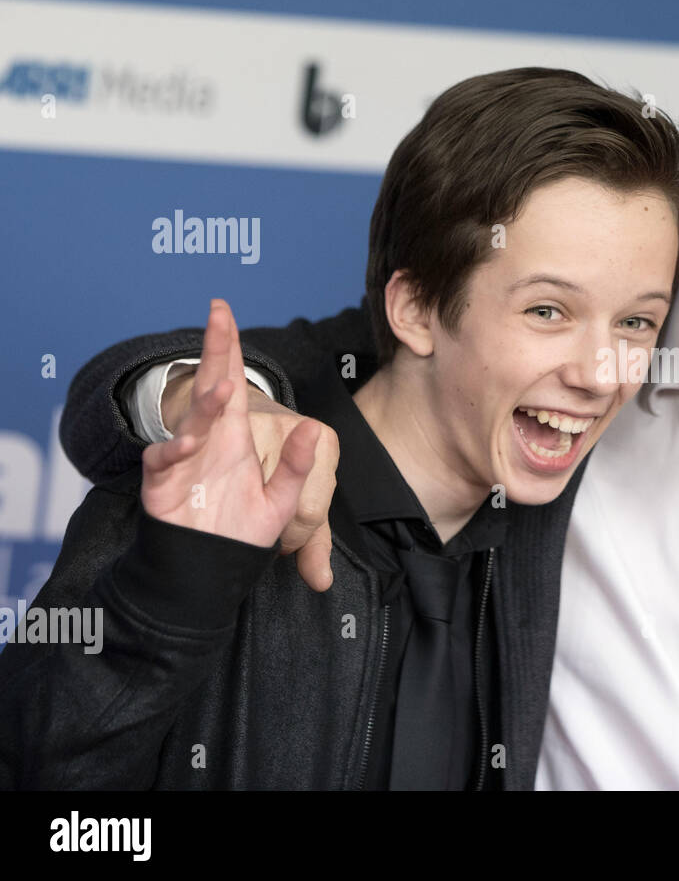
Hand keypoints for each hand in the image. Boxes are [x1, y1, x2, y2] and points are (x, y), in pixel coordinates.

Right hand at [141, 299, 321, 564]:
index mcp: (235, 437)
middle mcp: (208, 440)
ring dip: (206, 404)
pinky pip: (164, 460)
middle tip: (218, 315)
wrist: (208, 569)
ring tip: (224, 387)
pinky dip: (174, 450)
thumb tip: (311, 432)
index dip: (228, 349)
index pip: (231, 383)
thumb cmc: (240, 532)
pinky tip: (190, 444)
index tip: (224, 312)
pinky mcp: (162, 482)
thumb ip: (295, 467)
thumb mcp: (281, 500)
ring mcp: (183, 458)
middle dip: (214, 350)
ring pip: (191, 421)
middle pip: (209, 387)